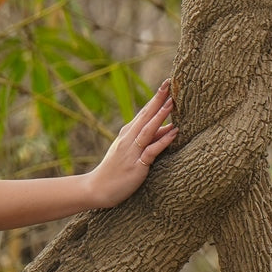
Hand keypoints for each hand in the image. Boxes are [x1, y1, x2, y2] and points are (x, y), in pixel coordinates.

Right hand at [85, 82, 176, 209]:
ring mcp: (131, 151)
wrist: (97, 189)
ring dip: (159, 116)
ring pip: (147, 130)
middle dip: (158, 99)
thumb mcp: (133, 151)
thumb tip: (171, 127)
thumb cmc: (116, 170)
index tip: (167, 83)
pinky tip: (174, 132)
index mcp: (128, 133)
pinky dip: (163, 141)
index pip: (144, 112)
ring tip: (172, 103)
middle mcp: (128, 139)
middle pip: (145, 116)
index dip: (155, 98)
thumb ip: (151, 139)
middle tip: (169, 83)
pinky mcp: (136, 165)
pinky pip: (151, 151)